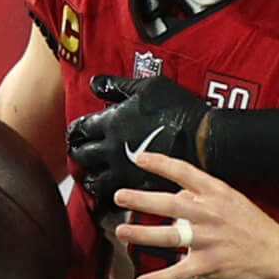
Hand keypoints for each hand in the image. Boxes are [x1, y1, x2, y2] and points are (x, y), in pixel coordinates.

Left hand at [68, 74, 208, 204]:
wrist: (203, 139)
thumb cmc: (179, 109)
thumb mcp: (147, 87)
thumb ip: (117, 86)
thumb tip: (94, 83)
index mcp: (111, 122)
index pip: (81, 128)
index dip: (76, 130)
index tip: (76, 132)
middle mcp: (112, 147)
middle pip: (82, 155)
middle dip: (78, 153)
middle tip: (79, 153)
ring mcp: (124, 170)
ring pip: (95, 180)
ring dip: (90, 178)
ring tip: (91, 178)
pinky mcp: (139, 186)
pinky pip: (115, 195)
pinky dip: (109, 195)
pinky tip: (111, 193)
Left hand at [111, 151, 278, 278]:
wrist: (277, 253)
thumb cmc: (252, 226)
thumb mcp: (232, 199)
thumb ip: (204, 193)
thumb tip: (176, 189)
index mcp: (216, 193)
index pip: (184, 172)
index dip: (160, 163)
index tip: (139, 158)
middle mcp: (209, 213)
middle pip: (170, 203)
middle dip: (141, 199)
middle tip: (119, 196)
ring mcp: (208, 240)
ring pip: (169, 236)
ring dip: (142, 235)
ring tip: (122, 232)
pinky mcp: (208, 264)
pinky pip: (178, 272)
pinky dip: (159, 278)